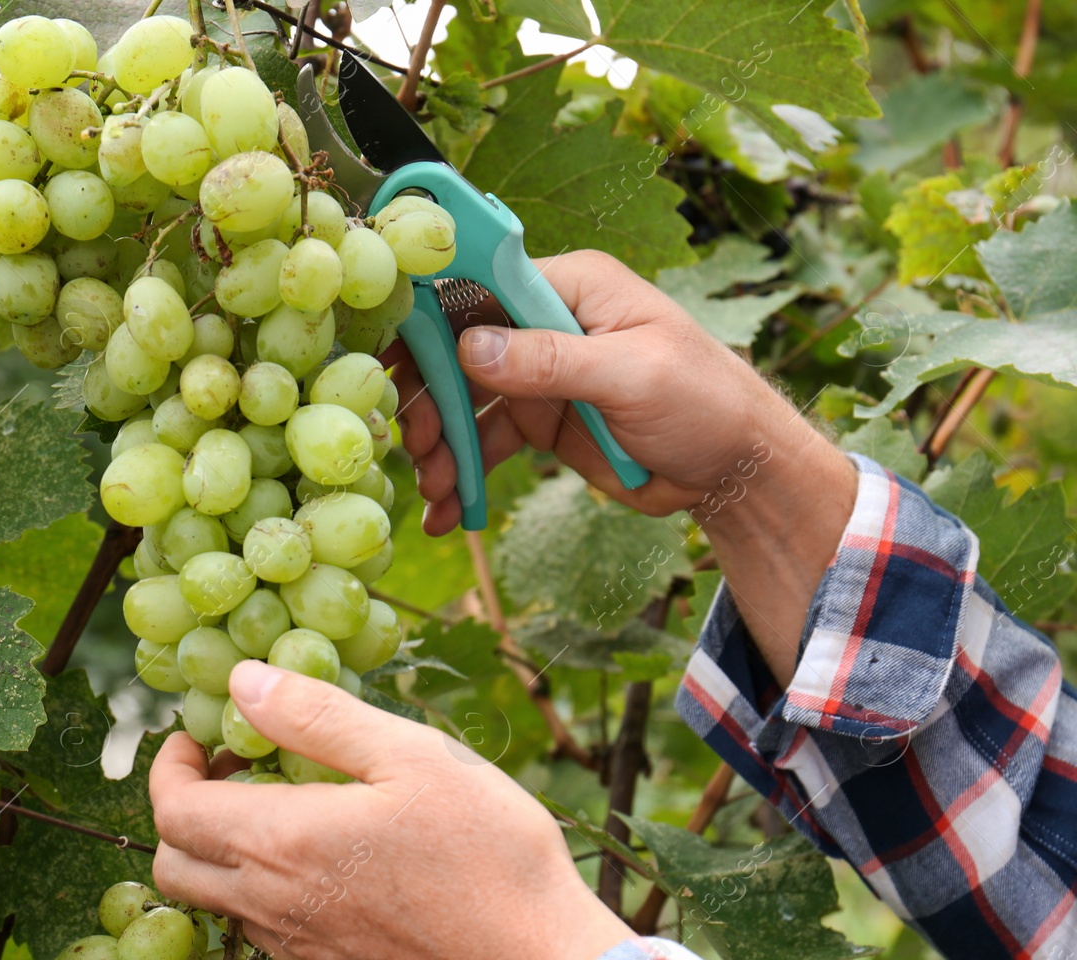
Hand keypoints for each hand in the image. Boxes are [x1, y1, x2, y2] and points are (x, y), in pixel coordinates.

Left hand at [149, 660, 632, 959]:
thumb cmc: (488, 852)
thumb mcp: (410, 755)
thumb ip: (316, 716)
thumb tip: (242, 681)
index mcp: (280, 842)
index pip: (173, 810)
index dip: (169, 766)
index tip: (199, 737)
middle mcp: (272, 906)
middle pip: (173, 865)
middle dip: (183, 809)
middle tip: (236, 771)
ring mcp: (300, 951)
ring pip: (217, 903)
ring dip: (223, 852)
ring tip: (287, 809)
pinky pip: (265, 934)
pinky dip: (265, 892)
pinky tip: (329, 863)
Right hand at [389, 249, 857, 681]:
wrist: (736, 473)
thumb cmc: (705, 404)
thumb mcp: (631, 377)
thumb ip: (551, 361)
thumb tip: (470, 345)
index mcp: (571, 288)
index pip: (481, 283)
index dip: (427, 315)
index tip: (385, 355)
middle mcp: (546, 323)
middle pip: (458, 349)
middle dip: (428, 399)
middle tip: (411, 446)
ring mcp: (539, 375)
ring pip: (464, 402)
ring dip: (440, 445)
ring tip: (432, 489)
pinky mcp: (541, 423)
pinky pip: (485, 443)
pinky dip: (462, 476)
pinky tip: (445, 513)